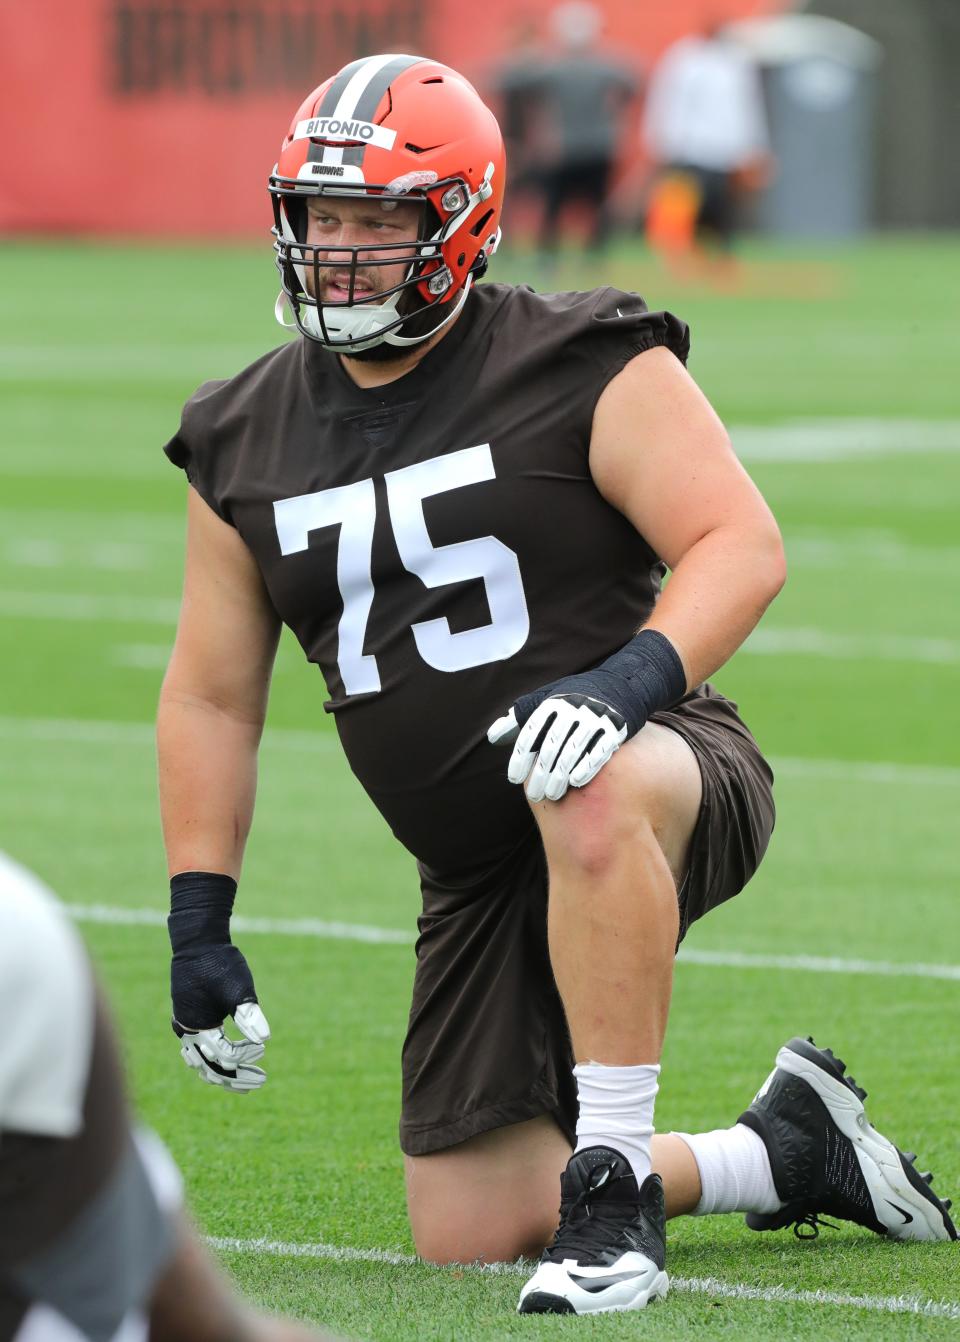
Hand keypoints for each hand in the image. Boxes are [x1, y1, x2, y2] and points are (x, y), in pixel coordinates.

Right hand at [171, 933, 270, 1091]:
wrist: (199, 941)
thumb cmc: (219, 962)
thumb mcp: (238, 987)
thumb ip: (248, 1014)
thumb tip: (266, 1038)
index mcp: (196, 1026)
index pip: (224, 1054)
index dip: (245, 1055)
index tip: (263, 1048)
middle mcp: (187, 1031)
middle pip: (211, 1068)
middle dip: (237, 1078)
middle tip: (261, 1081)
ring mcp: (186, 1026)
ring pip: (202, 1064)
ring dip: (225, 1075)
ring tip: (245, 1084)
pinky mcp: (190, 1019)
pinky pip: (198, 1050)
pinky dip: (212, 1061)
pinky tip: (226, 1063)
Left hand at [488, 692, 626, 801]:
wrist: (617, 687)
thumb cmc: (571, 700)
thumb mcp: (543, 701)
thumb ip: (518, 719)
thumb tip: (492, 737)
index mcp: (552, 704)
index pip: (531, 733)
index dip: (521, 757)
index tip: (514, 778)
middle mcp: (571, 709)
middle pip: (551, 746)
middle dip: (540, 773)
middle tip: (534, 795)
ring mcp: (593, 719)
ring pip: (572, 751)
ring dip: (560, 776)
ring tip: (552, 795)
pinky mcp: (613, 728)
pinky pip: (598, 750)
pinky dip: (587, 766)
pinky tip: (576, 782)